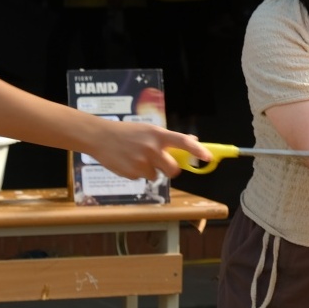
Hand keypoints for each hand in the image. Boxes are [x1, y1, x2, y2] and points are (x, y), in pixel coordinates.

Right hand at [91, 123, 209, 180]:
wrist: (100, 137)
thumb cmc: (127, 132)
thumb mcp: (148, 130)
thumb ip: (169, 139)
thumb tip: (193, 142)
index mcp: (158, 135)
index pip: (183, 142)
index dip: (198, 151)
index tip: (208, 157)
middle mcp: (152, 148)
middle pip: (173, 170)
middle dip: (170, 169)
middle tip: (161, 163)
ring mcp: (142, 162)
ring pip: (156, 175)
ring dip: (151, 170)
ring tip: (137, 158)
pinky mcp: (132, 173)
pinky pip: (142, 178)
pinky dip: (137, 173)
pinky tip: (128, 162)